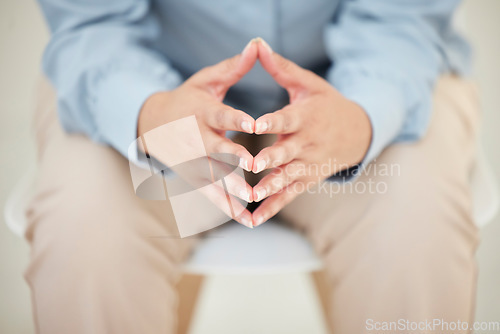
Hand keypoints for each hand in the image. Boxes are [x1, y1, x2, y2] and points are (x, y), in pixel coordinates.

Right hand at [137, 40, 259, 227]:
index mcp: (202, 112)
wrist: (153, 123)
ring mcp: (193, 160)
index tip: (254, 123)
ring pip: (215, 175)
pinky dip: (226, 206)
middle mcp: (196, 138)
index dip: (237, 119)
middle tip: (253, 164)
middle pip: (217, 149)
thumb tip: (256, 45)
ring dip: (232, 188)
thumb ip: (232, 68)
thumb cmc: (187, 99)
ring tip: (251, 201)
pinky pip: (211, 193)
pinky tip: (245, 219)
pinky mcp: (194, 176)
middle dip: (234, 157)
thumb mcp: (206, 81)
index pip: (221, 115)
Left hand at [251, 39, 371, 225]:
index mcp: (306, 117)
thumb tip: (258, 44)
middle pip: (286, 152)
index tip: (254, 124)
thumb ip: (282, 68)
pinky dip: (272, 207)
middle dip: (269, 159)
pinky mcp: (307, 180)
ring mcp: (308, 164)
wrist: (358, 132)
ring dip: (269, 187)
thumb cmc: (328, 104)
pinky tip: (254, 219)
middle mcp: (308, 143)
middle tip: (252, 164)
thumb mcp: (309, 84)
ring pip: (286, 177)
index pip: (286, 119)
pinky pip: (289, 195)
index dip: (271, 122)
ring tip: (252, 196)